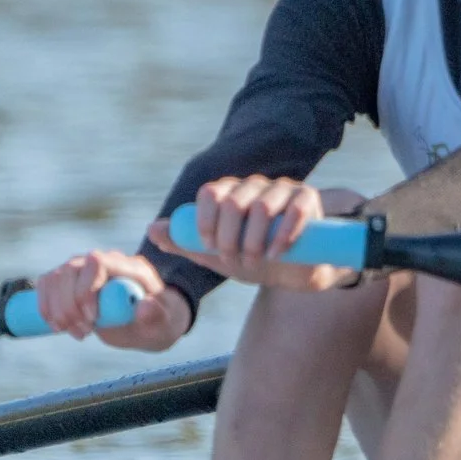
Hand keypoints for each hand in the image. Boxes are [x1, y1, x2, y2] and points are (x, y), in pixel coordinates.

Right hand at [30, 249, 189, 351]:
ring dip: (57, 310)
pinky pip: (46, 285)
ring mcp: (85, 268)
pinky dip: (46, 308)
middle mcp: (105, 261)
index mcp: (130, 266)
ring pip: (54, 278)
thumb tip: (145, 306)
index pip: (96, 263)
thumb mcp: (164, 322)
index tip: (91, 319)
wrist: (148, 321)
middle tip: (84, 333)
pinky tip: (59, 327)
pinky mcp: (70, 280)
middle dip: (70, 306)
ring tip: (78, 333)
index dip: (86, 290)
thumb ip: (157, 314)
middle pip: (70, 270)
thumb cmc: (158, 320)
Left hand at [148, 177, 363, 292]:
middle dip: (230, 238)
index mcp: (229, 193)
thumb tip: (152, 228)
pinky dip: (283, 234)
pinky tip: (276, 253)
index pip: (210, 192)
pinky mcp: (308, 198)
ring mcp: (283, 189)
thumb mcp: (214, 255)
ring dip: (254, 241)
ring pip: (261, 207)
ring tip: (256, 260)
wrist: (293, 273)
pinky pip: (294, 210)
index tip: (210, 247)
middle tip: (234, 260)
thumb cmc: (252, 260)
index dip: (206, 221)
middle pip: (233, 202)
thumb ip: (183, 242)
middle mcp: (254, 185)